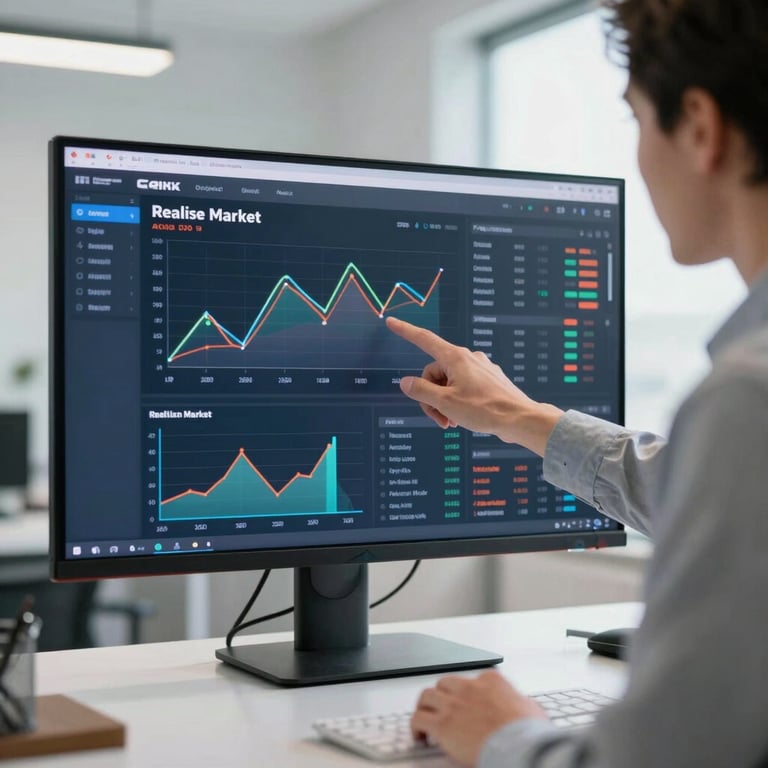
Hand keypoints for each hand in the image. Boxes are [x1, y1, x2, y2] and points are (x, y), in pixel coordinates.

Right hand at [386, 317, 562, 454]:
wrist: (519, 419)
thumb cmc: (485, 409)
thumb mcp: (445, 402)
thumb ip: (421, 391)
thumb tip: (405, 382)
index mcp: (455, 358)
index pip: (424, 340)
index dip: (406, 331)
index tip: (392, 322)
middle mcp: (468, 358)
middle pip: (435, 373)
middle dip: (431, 396)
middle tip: (438, 418)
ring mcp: (480, 368)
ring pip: (449, 382)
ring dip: (444, 402)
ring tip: (452, 422)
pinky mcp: (488, 380)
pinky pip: (464, 386)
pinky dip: (458, 401)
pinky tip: (464, 418)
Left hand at [411, 670, 548, 766]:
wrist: (519, 745)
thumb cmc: (528, 732)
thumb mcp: (531, 709)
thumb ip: (522, 702)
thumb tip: (525, 706)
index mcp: (490, 681)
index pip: (472, 680)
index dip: (467, 694)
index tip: (466, 703)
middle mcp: (469, 688)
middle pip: (445, 684)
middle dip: (442, 695)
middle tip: (441, 707)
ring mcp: (453, 704)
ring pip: (427, 696)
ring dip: (425, 707)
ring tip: (424, 718)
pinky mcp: (442, 724)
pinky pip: (418, 719)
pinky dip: (416, 726)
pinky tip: (419, 736)